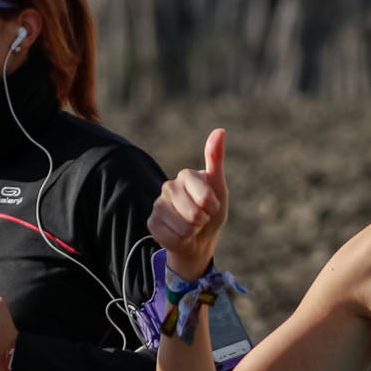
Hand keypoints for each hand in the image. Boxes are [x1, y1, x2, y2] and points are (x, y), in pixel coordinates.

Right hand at [148, 127, 227, 283]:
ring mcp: (158, 205)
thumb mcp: (219, 187)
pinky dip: (181, 240)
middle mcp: (168, 186)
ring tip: (191, 227)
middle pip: (194, 213)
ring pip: (183, 227)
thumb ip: (216, 160)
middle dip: (202, 221)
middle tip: (200, 218)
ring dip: (192, 232)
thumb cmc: (211, 211)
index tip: (212, 206)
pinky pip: (171, 237)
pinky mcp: (151, 223)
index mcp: (186, 175)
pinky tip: (179, 234)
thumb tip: (220, 130)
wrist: (199, 238)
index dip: (213, 207)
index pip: (205, 197)